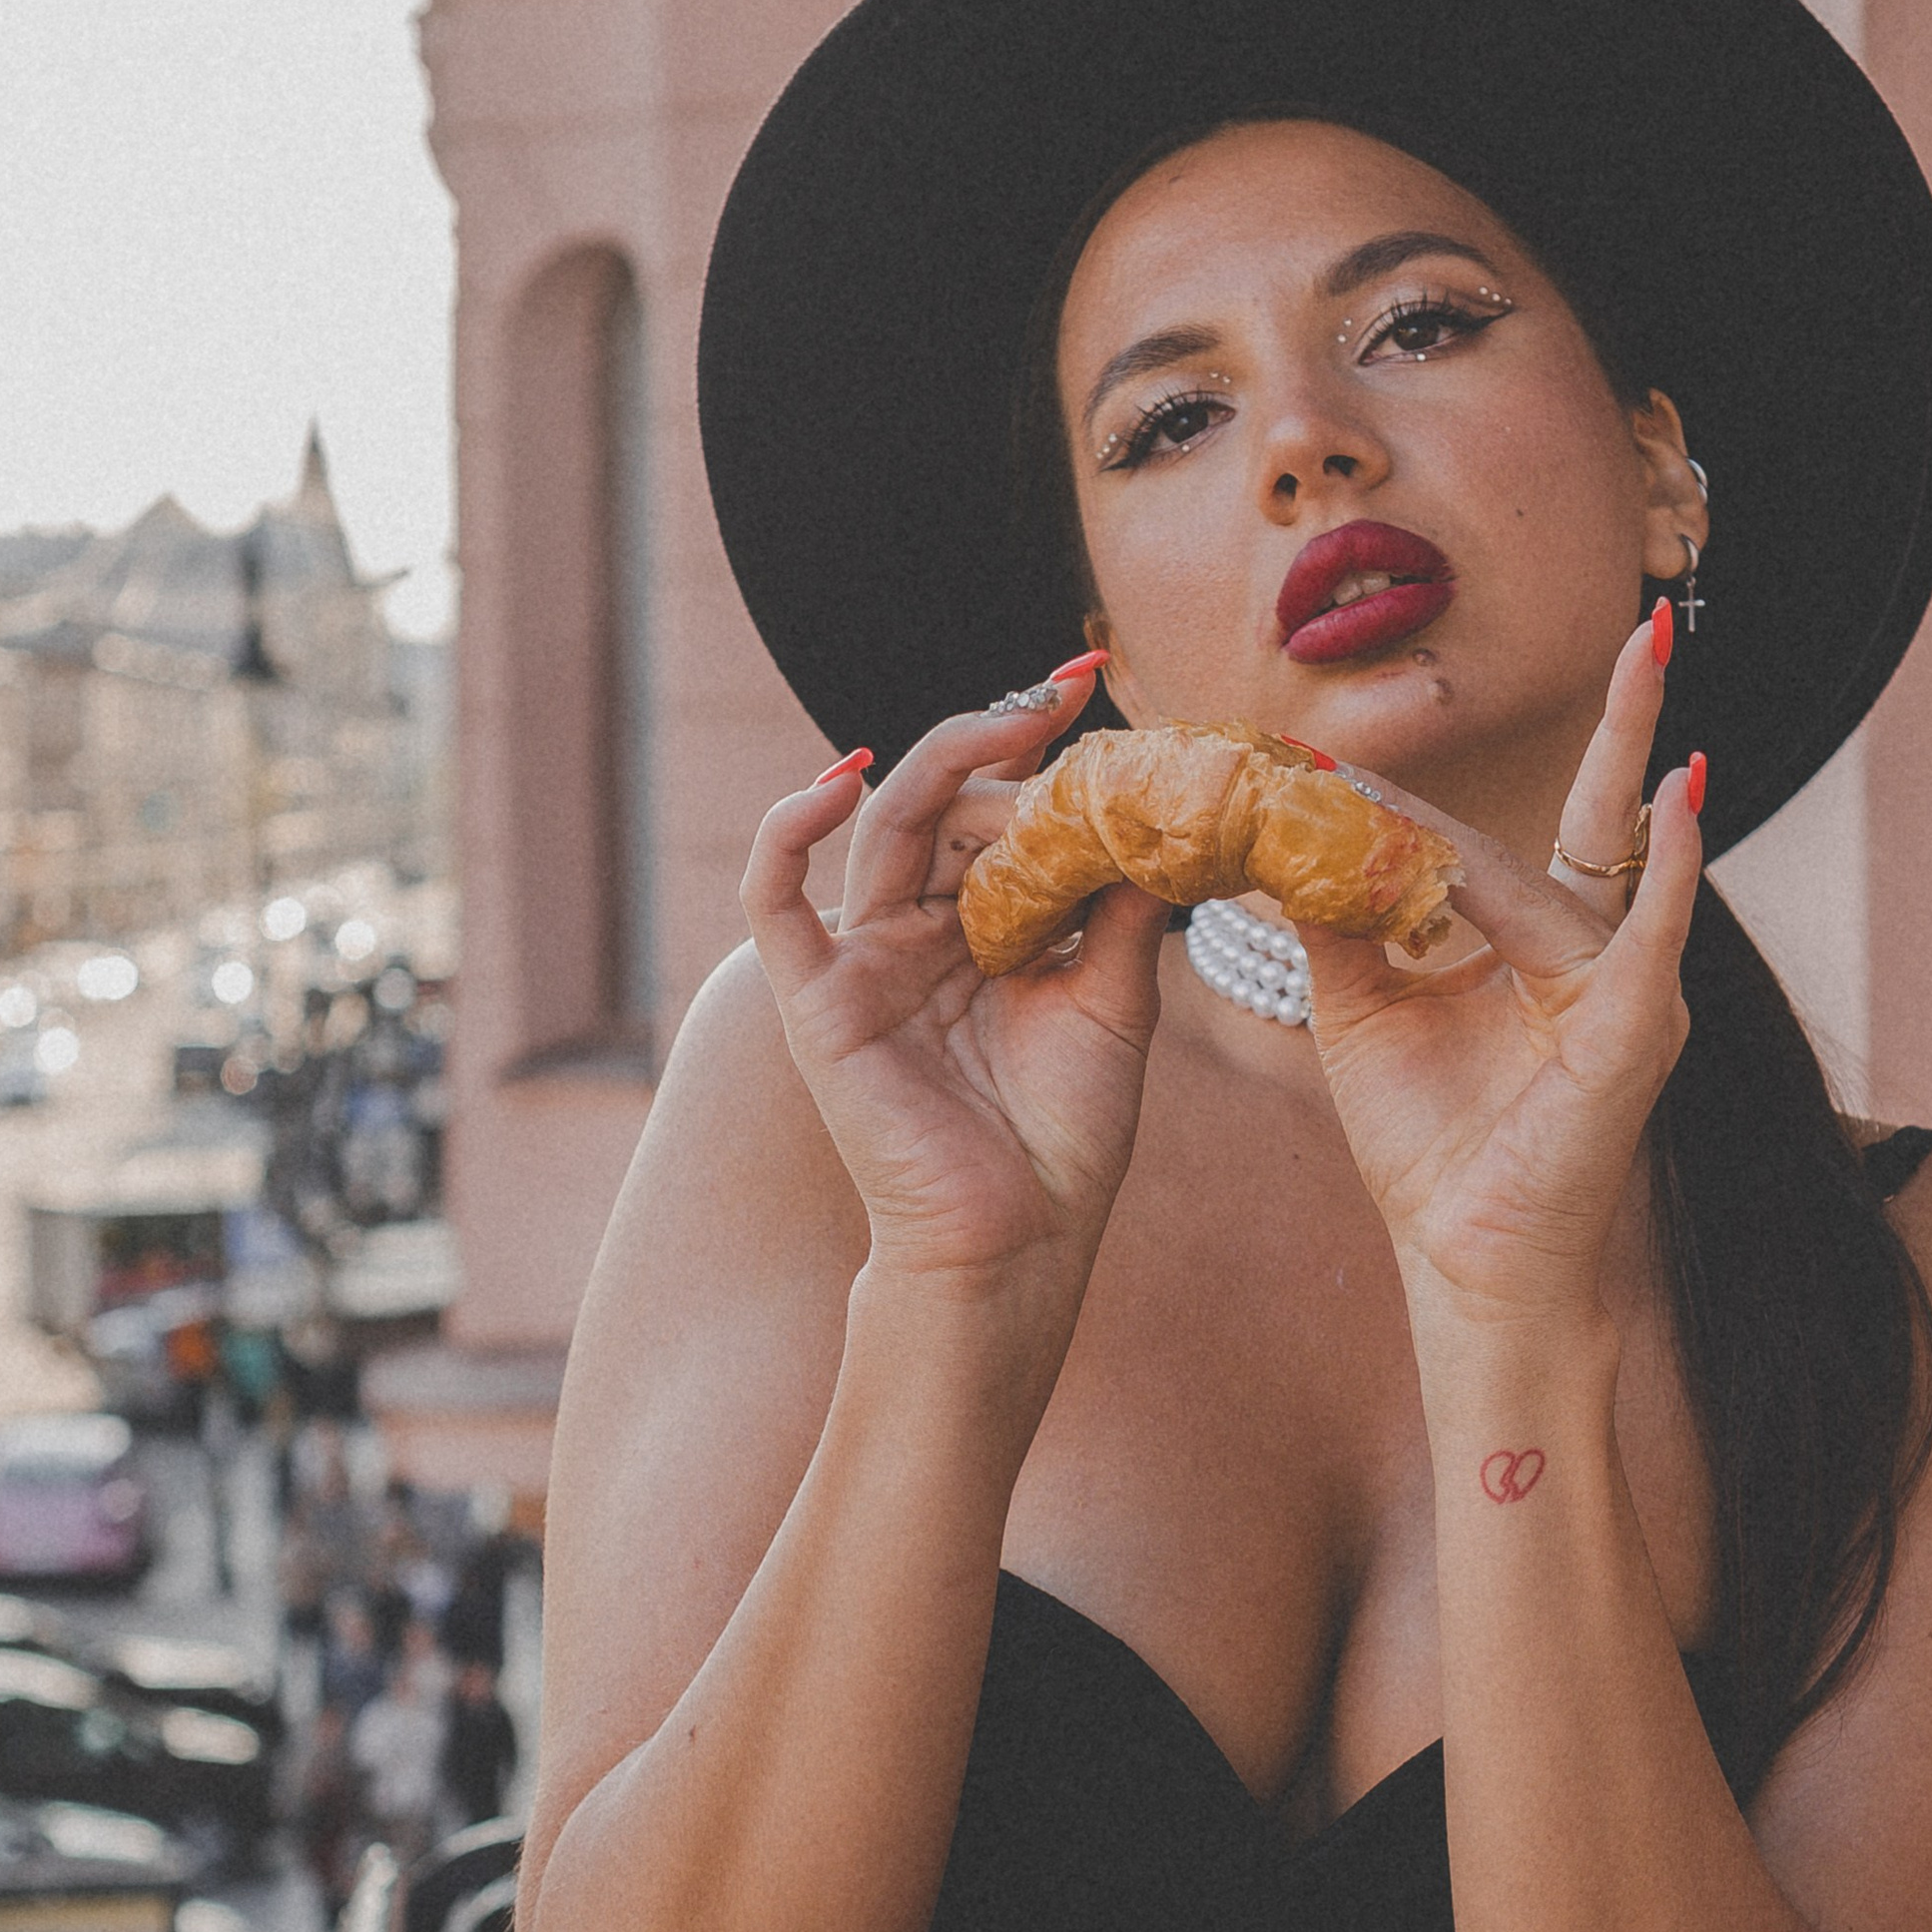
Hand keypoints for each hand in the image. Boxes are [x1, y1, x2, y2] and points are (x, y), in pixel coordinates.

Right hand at [740, 668, 1170, 1305]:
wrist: (1020, 1242)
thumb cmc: (1064, 1138)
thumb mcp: (1111, 1000)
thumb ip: (1117, 907)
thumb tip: (1157, 811)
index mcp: (984, 934)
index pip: (1001, 816)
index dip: (1039, 754)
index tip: (1093, 689)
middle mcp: (919, 935)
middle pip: (946, 808)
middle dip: (1004, 745)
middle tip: (1067, 702)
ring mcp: (863, 960)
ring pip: (883, 826)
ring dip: (945, 762)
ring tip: (1014, 720)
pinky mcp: (816, 997)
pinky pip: (774, 898)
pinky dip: (790, 827)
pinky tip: (838, 777)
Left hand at [1297, 620, 1704, 1329]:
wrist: (1468, 1262)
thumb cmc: (1429, 1146)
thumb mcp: (1358, 1011)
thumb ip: (1332, 922)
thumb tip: (1275, 835)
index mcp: (1534, 946)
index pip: (1480, 840)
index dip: (1405, 800)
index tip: (1322, 750)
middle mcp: (1594, 954)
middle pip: (1600, 812)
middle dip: (1629, 715)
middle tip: (1646, 619)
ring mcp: (1626, 989)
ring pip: (1577, 864)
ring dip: (1612, 761)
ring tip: (1626, 667)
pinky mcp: (1638, 1031)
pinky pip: (1656, 932)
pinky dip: (1678, 863)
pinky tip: (1689, 790)